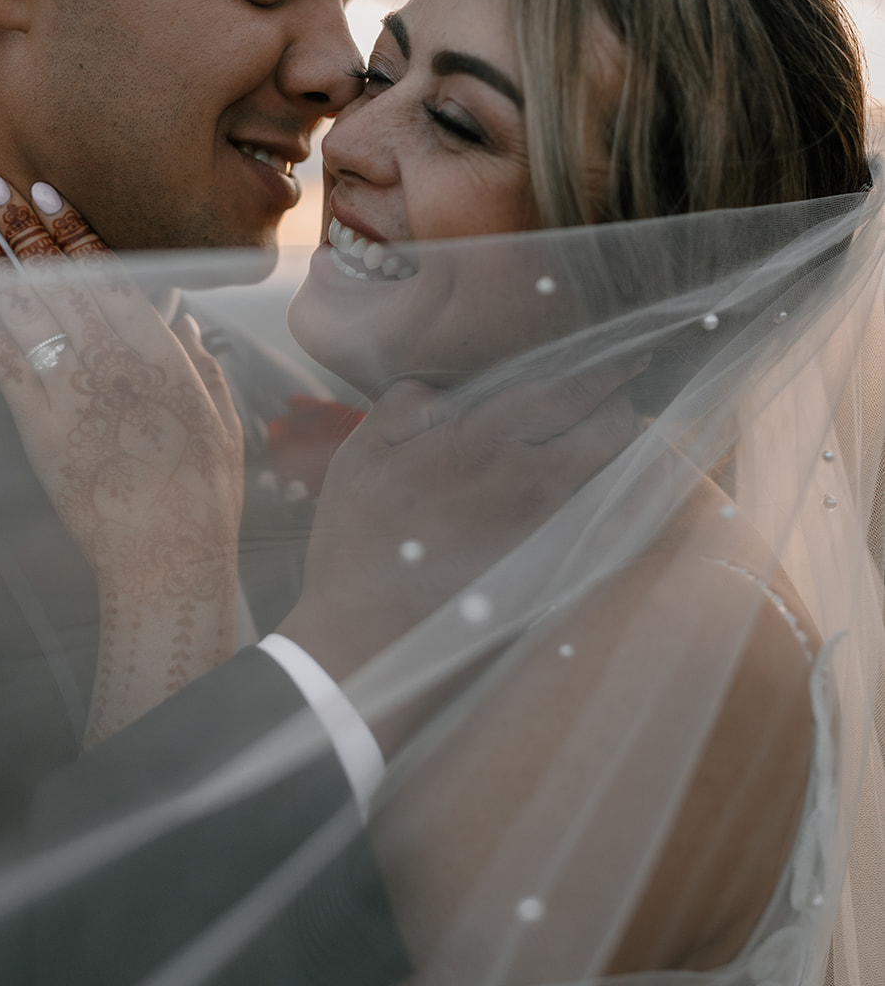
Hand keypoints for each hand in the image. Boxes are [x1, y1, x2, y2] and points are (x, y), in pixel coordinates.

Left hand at [0, 175, 242, 744]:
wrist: (166, 553)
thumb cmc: (203, 494)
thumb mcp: (218, 419)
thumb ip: (199, 364)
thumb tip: (180, 323)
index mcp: (158, 351)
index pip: (107, 271)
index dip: (71, 227)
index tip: (46, 190)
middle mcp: (112, 359)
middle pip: (57, 276)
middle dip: (19, 226)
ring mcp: (71, 390)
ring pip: (23, 309)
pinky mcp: (41, 428)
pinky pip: (6, 365)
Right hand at [277, 361, 643, 708]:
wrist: (370, 636)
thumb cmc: (359, 545)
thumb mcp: (361, 455)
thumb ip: (407, 402)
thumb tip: (446, 384)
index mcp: (485, 444)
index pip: (573, 387)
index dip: (608, 364)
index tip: (626, 348)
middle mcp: (533, 484)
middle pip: (614, 428)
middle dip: (618, 402)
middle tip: (608, 390)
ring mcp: (550, 530)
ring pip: (616, 471)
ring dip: (614, 446)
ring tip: (593, 434)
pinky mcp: (554, 566)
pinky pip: (601, 514)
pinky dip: (603, 488)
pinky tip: (578, 485)